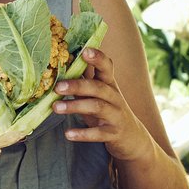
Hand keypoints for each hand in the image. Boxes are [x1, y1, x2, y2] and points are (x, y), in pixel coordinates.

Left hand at [54, 47, 156, 162]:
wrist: (132, 138)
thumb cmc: (108, 111)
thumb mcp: (98, 95)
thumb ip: (83, 82)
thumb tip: (60, 66)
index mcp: (109, 85)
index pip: (106, 67)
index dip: (98, 58)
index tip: (85, 51)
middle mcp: (115, 97)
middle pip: (98, 87)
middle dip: (78, 85)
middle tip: (58, 87)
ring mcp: (116, 115)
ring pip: (97, 107)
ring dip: (75, 106)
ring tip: (56, 107)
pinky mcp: (113, 133)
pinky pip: (99, 133)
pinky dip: (83, 133)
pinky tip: (68, 134)